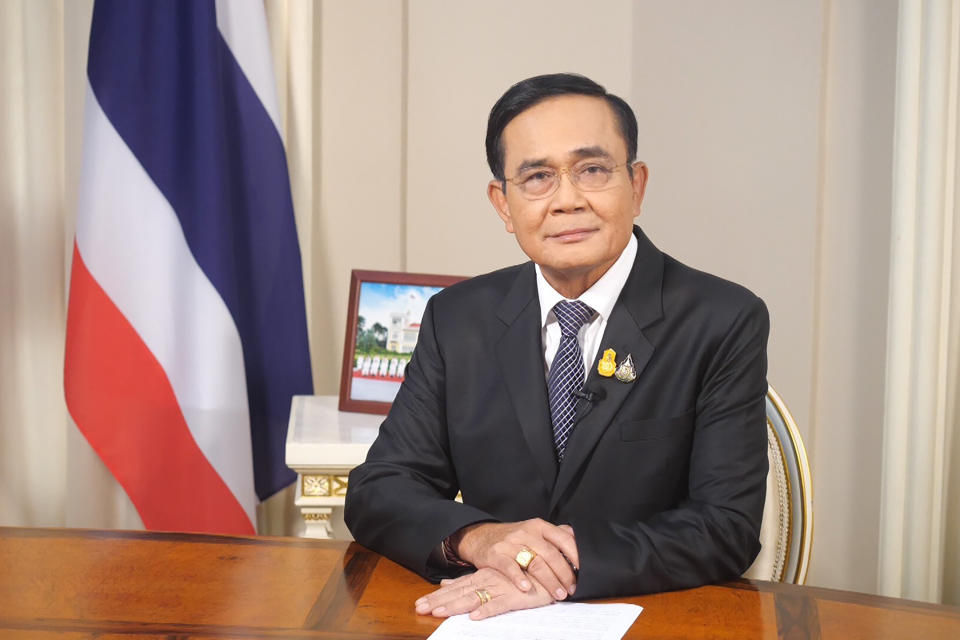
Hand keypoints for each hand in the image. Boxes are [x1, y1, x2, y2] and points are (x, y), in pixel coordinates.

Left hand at [414, 567, 553, 619]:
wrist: (550, 568)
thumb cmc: (522, 576)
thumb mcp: (492, 577)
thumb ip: (469, 580)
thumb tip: (445, 583)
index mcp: (481, 577)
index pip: (455, 587)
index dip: (437, 596)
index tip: (419, 604)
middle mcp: (487, 580)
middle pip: (459, 593)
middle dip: (439, 601)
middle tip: (420, 608)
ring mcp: (500, 588)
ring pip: (474, 598)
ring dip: (456, 606)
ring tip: (439, 613)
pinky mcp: (515, 597)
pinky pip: (499, 604)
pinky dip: (487, 610)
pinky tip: (475, 617)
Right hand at [451, 519, 577, 600]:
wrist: (481, 536)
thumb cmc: (513, 537)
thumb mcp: (534, 530)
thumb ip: (555, 534)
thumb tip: (577, 539)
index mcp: (538, 526)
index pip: (562, 538)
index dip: (575, 555)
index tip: (584, 570)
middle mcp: (525, 533)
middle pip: (550, 554)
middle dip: (564, 573)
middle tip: (572, 588)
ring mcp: (510, 543)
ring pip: (534, 562)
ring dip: (549, 580)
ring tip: (558, 594)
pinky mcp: (496, 555)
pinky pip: (509, 567)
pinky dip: (518, 578)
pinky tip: (526, 588)